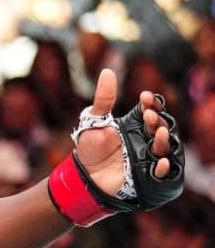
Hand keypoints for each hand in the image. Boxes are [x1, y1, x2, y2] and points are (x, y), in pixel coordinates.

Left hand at [75, 68, 172, 195]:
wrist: (83, 175)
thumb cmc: (90, 147)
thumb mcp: (94, 121)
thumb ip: (103, 99)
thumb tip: (107, 71)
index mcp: (135, 125)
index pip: (150, 111)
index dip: (151, 104)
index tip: (145, 97)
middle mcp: (145, 139)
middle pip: (160, 127)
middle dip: (157, 120)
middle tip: (148, 116)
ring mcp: (147, 157)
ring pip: (164, 147)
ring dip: (164, 139)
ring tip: (159, 131)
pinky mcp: (147, 175)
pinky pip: (161, 172)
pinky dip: (163, 168)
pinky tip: (161, 162)